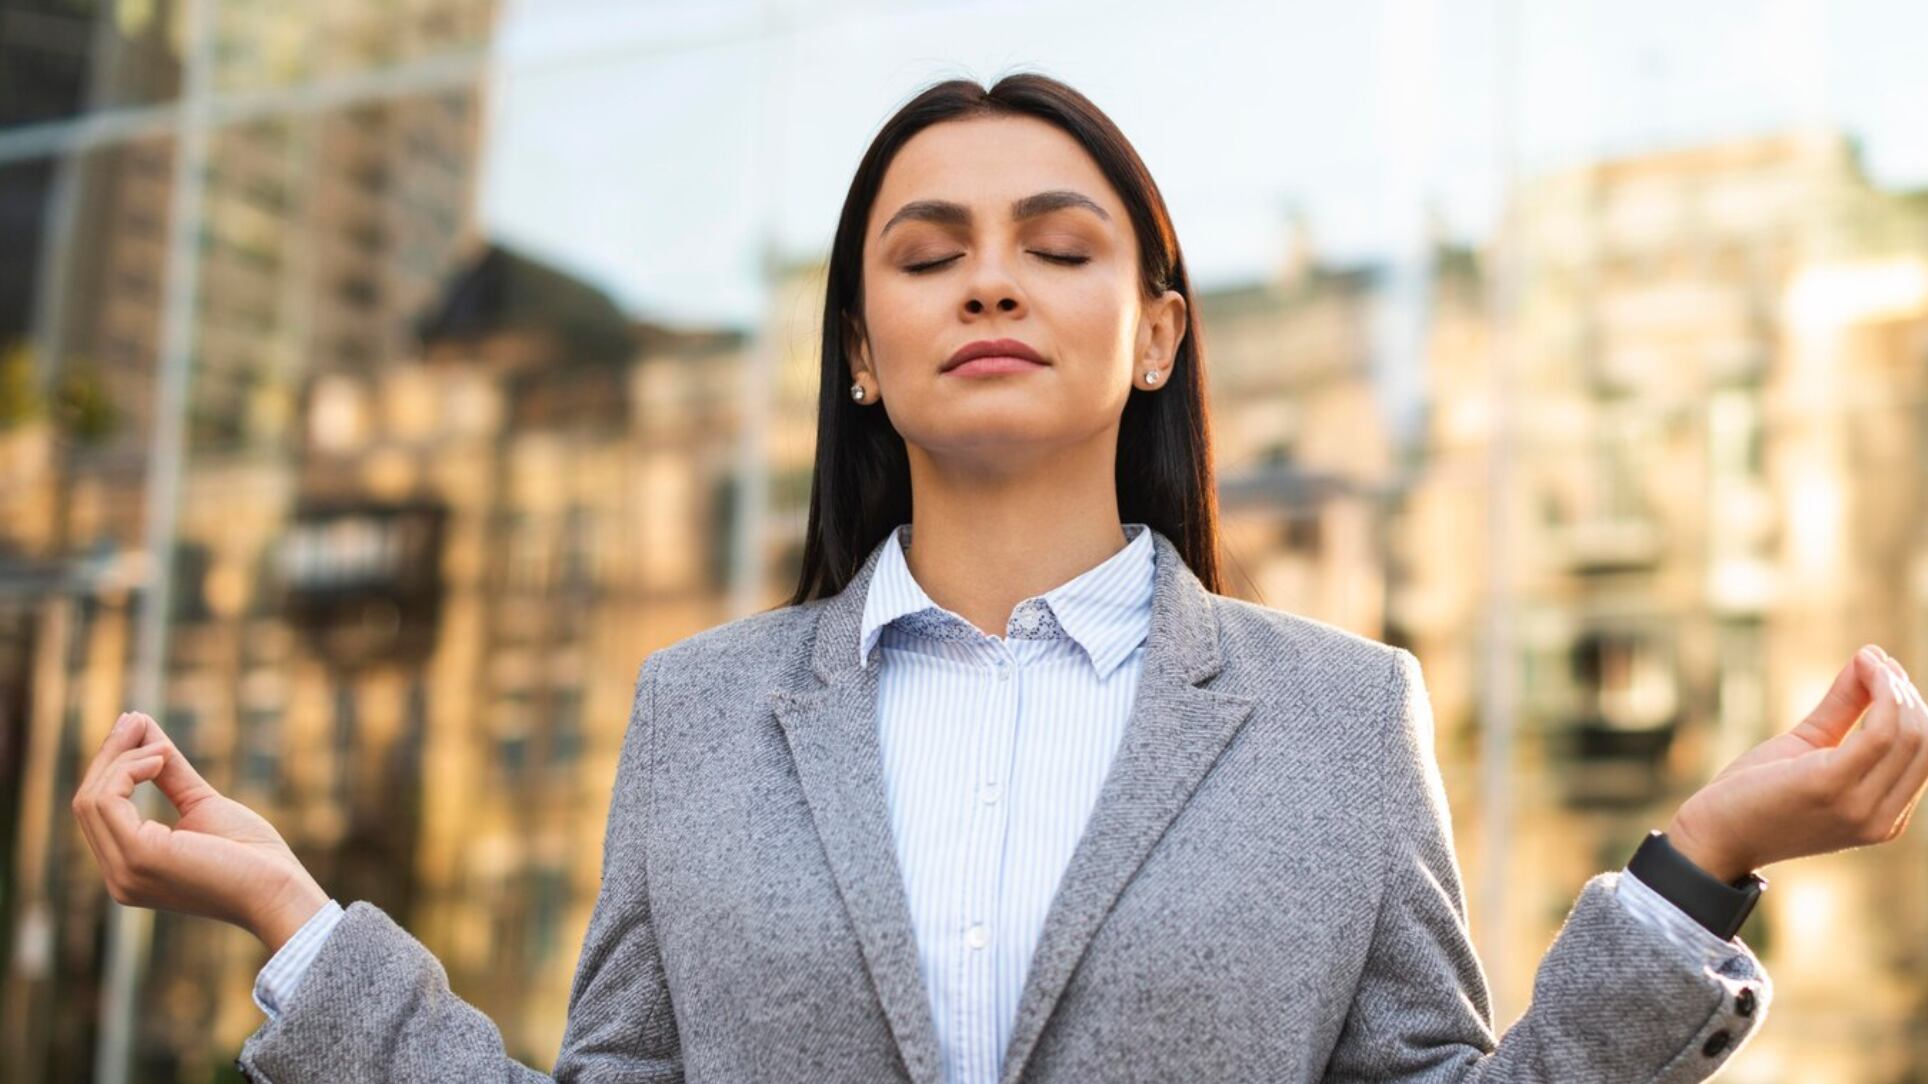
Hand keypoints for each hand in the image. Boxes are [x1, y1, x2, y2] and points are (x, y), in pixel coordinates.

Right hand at [70, 711, 328, 951]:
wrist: (279, 890)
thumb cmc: (251, 854)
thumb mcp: (201, 803)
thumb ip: (169, 772)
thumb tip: (142, 728)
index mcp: (130, 868)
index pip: (99, 812)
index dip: (112, 767)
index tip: (135, 725)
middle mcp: (118, 876)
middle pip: (87, 803)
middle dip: (110, 756)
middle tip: (136, 718)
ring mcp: (123, 871)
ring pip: (92, 799)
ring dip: (123, 760)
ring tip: (161, 747)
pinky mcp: (137, 856)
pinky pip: (108, 801)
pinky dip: (130, 770)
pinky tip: (161, 760)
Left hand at [1666, 644, 1927, 881]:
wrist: (1713, 835)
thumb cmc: (1756, 793)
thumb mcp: (1809, 746)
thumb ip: (1844, 710)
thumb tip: (1871, 660)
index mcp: (1885, 819)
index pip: (1924, 757)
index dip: (1913, 710)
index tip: (1886, 673)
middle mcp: (1880, 820)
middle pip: (1923, 743)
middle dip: (1907, 695)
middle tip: (1877, 662)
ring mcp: (1860, 807)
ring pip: (1908, 734)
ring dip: (1894, 687)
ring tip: (1870, 660)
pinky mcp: (1831, 785)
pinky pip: (1880, 732)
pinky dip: (1881, 691)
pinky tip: (1866, 667)